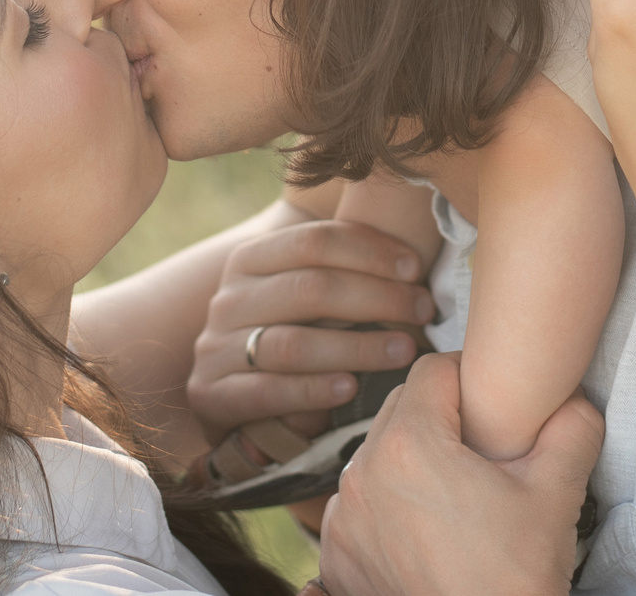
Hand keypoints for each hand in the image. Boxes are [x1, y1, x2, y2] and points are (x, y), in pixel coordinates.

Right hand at [189, 219, 435, 444]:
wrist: (225, 394)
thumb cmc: (287, 335)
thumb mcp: (301, 295)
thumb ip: (340, 273)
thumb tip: (412, 264)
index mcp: (250, 260)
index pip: (313, 240)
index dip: (370, 250)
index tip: (415, 268)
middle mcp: (229, 299)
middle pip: (309, 288)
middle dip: (377, 297)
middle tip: (424, 311)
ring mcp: (216, 348)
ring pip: (293, 343)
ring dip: (357, 347)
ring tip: (403, 350)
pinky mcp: (212, 395)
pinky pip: (267, 392)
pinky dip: (312, 390)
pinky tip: (350, 389)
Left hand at [317, 354, 602, 595]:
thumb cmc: (516, 578)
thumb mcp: (558, 493)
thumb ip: (572, 428)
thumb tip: (574, 400)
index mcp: (410, 445)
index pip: (432, 370)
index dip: (467, 378)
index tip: (491, 406)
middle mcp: (361, 475)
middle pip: (401, 410)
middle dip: (440, 420)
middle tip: (481, 451)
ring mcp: (341, 520)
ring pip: (377, 457)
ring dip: (410, 463)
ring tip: (455, 495)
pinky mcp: (336, 557)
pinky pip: (359, 506)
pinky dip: (387, 508)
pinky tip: (426, 530)